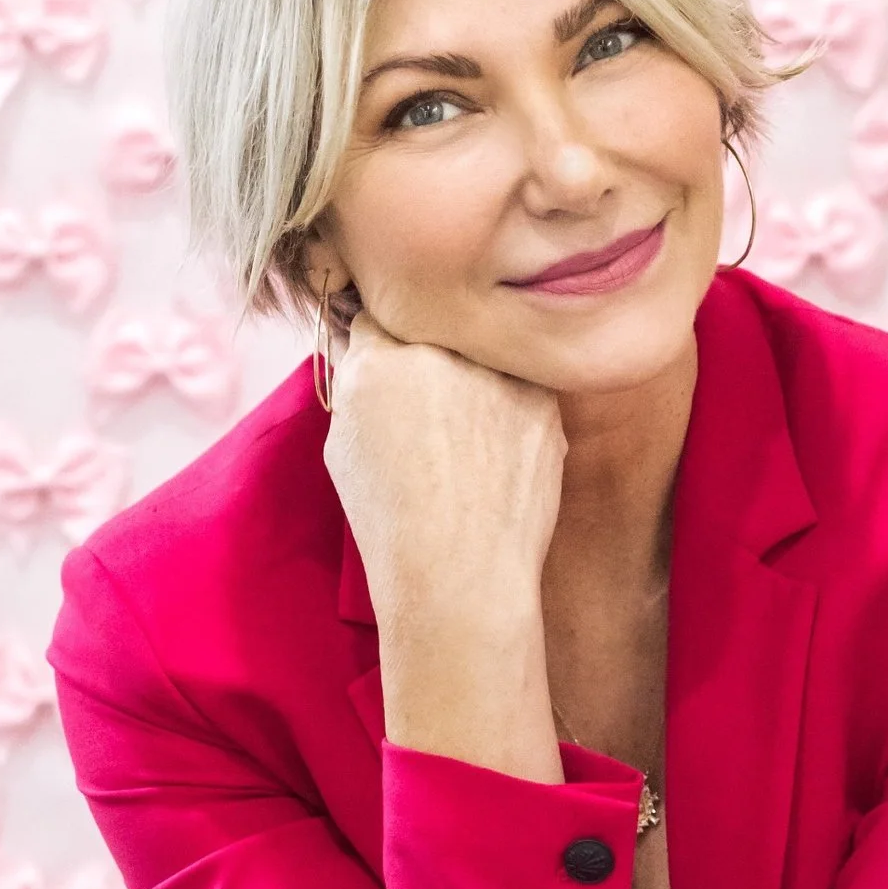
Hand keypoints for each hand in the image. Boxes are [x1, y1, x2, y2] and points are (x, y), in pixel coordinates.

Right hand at [323, 298, 564, 627]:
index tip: (392, 368)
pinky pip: (522, 387)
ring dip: (476, 380)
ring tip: (466, 446)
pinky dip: (512, 413)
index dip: (384, 344)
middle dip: (430, 358)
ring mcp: (497, 372)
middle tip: (432, 410)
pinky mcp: (543, 399)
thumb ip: (355, 382)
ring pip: (483, 356)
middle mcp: (439, 353)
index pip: (379, 317)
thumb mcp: (344, 447)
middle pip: (434, 331)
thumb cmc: (391, 521)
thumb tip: (363, 344)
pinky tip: (497, 459)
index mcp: (377, 359)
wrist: (461, 572)